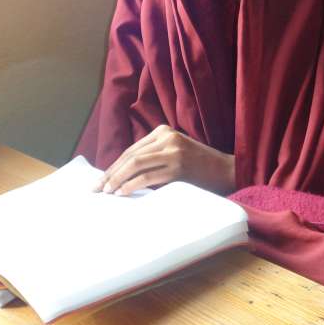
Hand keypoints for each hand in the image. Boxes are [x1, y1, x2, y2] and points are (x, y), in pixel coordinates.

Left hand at [95, 125, 235, 196]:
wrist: (226, 171)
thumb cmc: (198, 167)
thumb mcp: (173, 153)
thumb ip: (152, 157)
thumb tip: (121, 174)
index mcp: (162, 131)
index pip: (131, 150)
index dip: (113, 166)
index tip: (100, 180)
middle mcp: (166, 138)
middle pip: (130, 156)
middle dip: (111, 173)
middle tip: (97, 188)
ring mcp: (172, 151)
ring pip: (135, 164)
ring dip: (117, 180)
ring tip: (106, 192)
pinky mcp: (178, 167)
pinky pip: (148, 176)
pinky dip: (132, 185)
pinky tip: (122, 193)